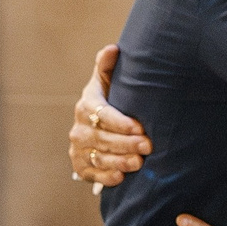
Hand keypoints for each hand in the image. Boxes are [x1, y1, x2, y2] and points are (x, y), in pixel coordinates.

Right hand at [69, 45, 152, 190]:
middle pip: (102, 138)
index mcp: (87, 106)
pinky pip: (91, 174)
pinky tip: (121, 177)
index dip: (119, 122)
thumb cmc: (109, 99)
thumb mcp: (107, 83)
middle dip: (126, 143)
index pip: (101, 114)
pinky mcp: (80, 165)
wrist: (96, 125)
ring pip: (98, 157)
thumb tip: (113, 48)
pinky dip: (106, 176)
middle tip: (148, 146)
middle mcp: (79, 128)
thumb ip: (108, 67)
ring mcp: (78, 148)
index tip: (139, 127)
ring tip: (139, 163)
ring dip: (119, 161)